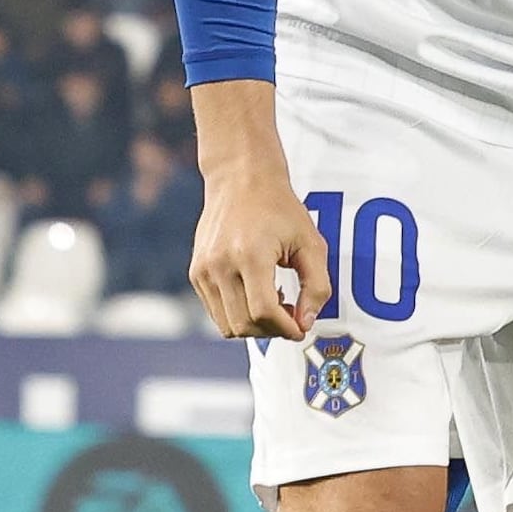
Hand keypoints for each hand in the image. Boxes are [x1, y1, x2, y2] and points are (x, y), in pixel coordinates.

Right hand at [191, 171, 329, 342]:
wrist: (240, 180)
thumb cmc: (281, 210)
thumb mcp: (311, 243)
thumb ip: (316, 285)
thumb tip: (306, 323)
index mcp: (250, 255)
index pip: (263, 311)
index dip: (285, 328)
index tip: (301, 329)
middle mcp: (219, 265)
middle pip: (243, 324)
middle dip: (272, 331)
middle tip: (293, 317)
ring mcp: (203, 271)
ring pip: (226, 324)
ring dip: (254, 326)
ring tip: (276, 302)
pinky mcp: (196, 273)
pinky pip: (216, 312)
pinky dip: (238, 314)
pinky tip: (258, 293)